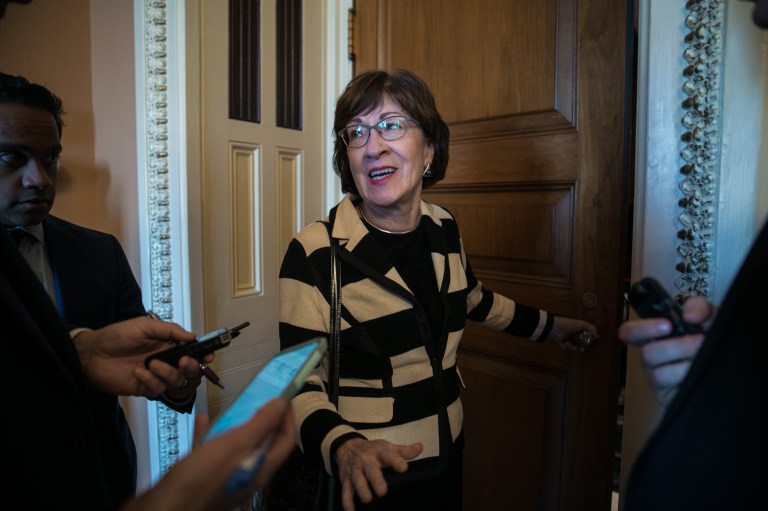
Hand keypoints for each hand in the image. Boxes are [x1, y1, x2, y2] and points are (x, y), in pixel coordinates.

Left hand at [73, 316, 199, 396]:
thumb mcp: (144, 326)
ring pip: (176, 381)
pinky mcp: (144, 387)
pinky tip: (138, 372)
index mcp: (168, 345)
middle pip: (190, 370)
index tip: (208, 355)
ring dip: (167, 373)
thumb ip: (169, 330)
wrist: (91, 353)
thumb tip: (192, 336)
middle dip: (191, 367)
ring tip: (151, 364)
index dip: (203, 354)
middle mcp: (165, 361)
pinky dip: (150, 380)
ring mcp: (155, 375)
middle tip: (182, 361)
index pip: (193, 351)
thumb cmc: (116, 336)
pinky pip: (157, 389)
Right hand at [122, 398, 295, 510]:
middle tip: (259, 398)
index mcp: (261, 469)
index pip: (285, 441)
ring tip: (234, 406)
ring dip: (238, 425)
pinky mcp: (206, 478)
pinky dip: (211, 435)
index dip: (286, 417)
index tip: (283, 396)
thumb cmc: (202, 477)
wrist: (163, 508)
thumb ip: (261, 424)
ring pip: (239, 447)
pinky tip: (203, 420)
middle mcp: (248, 475)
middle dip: (264, 419)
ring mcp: (227, 478)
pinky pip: (213, 452)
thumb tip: (281, 404)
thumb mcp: (236, 445)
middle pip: (264, 443)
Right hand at [335, 438, 422, 510]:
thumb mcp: (387, 447)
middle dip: (376, 480)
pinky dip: (347, 502)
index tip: (404, 468)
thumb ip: (404, 451)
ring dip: (362, 490)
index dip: (396, 461)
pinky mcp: (346, 480)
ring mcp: (355, 471)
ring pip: (357, 481)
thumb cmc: (372, 449)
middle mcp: (366, 461)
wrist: (346, 446)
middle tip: (383, 491)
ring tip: (368, 499)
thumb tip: (420, 447)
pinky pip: (345, 491)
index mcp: (378, 453)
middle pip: (371, 470)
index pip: (388, 456)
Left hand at [549, 316, 599, 351]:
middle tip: (582, 349)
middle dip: (581, 348)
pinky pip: (566, 348)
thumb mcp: (583, 324)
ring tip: (572, 346)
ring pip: (573, 347)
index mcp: (579, 330)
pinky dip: (566, 346)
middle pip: (580, 344)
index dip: (587, 342)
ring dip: (574, 348)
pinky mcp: (562, 342)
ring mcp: (568, 339)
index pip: (586, 338)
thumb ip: (592, 329)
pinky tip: (566, 343)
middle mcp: (574, 335)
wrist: (557, 327)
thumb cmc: (570, 324)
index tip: (589, 345)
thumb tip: (598, 336)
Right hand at [618, 296, 712, 404]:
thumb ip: (699, 307)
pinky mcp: (668, 398)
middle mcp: (652, 359)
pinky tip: (702, 372)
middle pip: (646, 354)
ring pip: (658, 374)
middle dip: (676, 347)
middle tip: (699, 340)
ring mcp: (658, 379)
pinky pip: (671, 390)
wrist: (735, 365)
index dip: (640, 329)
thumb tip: (689, 315)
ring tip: (706, 356)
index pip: (629, 333)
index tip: (667, 325)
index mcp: (654, 337)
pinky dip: (688, 379)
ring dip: (686, 364)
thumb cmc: (713, 339)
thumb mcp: (710, 317)